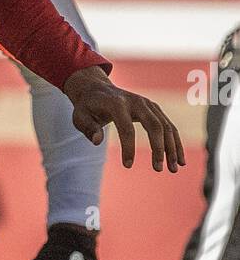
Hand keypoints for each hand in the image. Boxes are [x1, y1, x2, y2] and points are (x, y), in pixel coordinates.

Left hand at [63, 66, 183, 171]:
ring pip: (166, 126)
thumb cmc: (87, 107)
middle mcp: (137, 102)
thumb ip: (88, 128)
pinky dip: (175, 143)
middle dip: (158, 148)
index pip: (126, 128)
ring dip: (172, 148)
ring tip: (174, 169)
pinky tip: (179, 160)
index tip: (127, 166)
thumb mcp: (80, 116)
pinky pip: (168, 126)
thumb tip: (97, 141)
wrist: (98, 89)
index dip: (128, 147)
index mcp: (117, 104)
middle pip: (154, 125)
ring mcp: (148, 104)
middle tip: (158, 169)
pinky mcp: (154, 109)